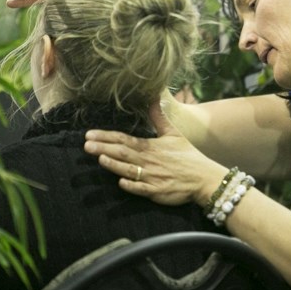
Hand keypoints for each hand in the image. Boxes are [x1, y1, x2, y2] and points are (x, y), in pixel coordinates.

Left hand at [84, 101, 226, 206]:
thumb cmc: (188, 156)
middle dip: (104, 148)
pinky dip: (133, 185)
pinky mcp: (158, 191)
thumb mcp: (173, 133)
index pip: (124, 139)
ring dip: (115, 165)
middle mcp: (149, 160)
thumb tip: (153, 97)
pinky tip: (121, 183)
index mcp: (150, 146)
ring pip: (130, 169)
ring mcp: (152, 176)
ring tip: (100, 159)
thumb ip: (159, 117)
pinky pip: (143, 188)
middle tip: (86, 145)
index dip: (106, 136)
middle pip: (123, 153)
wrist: (204, 177)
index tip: (89, 134)